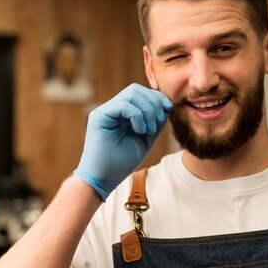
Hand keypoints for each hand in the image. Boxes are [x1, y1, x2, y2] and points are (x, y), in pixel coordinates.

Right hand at [74, 83, 171, 200]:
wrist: (104, 179)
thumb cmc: (122, 162)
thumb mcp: (146, 138)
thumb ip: (155, 121)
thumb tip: (167, 105)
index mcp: (123, 113)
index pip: (141, 93)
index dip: (157, 97)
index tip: (168, 110)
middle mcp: (112, 108)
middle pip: (136, 89)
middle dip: (154, 101)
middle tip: (158, 122)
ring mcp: (104, 111)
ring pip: (131, 93)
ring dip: (147, 110)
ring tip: (149, 130)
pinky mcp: (98, 117)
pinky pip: (124, 105)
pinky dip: (138, 116)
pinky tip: (140, 131)